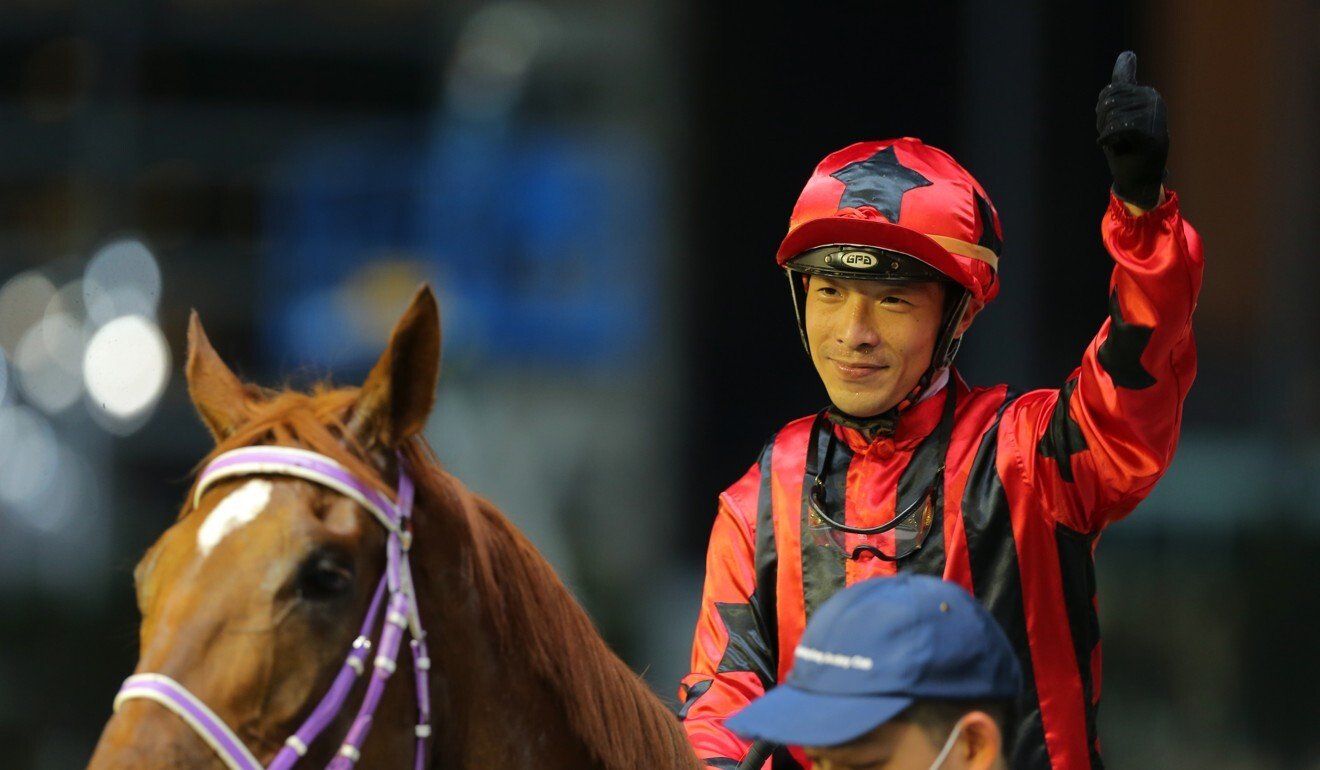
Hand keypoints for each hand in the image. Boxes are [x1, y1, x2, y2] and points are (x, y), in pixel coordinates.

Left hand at [1096, 51, 1167, 209]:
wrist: (1139, 180)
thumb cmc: (1127, 147)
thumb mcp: (1122, 113)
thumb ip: (1123, 87)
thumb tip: (1127, 54)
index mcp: (1146, 94)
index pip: (1114, 87)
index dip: (1104, 108)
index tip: (1117, 105)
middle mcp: (1153, 99)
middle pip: (1108, 100)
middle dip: (1102, 120)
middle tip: (1115, 137)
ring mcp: (1154, 115)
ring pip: (1111, 114)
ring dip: (1107, 132)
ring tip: (1120, 143)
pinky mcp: (1150, 131)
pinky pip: (1118, 127)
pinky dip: (1108, 139)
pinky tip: (1112, 145)